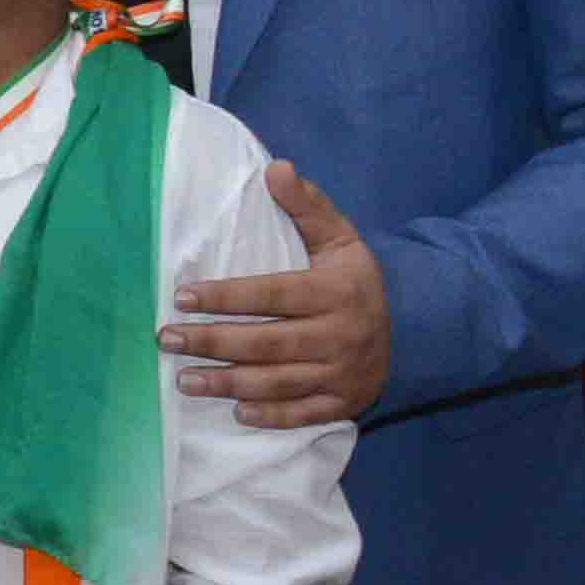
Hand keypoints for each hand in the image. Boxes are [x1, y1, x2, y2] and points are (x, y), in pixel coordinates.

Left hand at [164, 165, 391, 427]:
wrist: (418, 329)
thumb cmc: (356, 280)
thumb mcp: (341, 239)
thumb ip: (308, 206)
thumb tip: (276, 168)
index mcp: (337, 291)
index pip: (273, 295)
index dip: (227, 296)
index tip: (182, 295)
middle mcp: (341, 335)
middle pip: (267, 343)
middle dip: (212, 342)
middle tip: (166, 338)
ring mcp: (343, 373)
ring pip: (278, 382)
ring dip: (227, 384)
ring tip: (183, 379)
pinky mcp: (344, 402)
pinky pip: (304, 414)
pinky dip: (270, 416)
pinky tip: (235, 412)